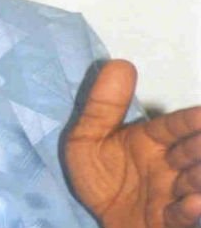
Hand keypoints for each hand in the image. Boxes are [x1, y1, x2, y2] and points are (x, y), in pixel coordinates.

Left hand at [65, 59, 200, 227]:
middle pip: (192, 153)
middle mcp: (169, 166)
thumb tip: (117, 64)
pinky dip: (189, 211)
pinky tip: (191, 203)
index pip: (175, 126)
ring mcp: (172, 195)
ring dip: (199, 177)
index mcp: (152, 141)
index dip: (189, 121)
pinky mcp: (169, 222)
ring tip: (196, 173)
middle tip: (200, 143)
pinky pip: (182, 218)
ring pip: (194, 184)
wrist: (95, 217)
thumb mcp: (86, 138)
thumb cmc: (99, 176)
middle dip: (199, 148)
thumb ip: (101, 106)